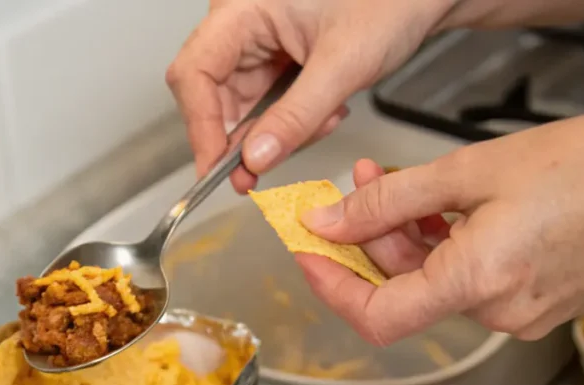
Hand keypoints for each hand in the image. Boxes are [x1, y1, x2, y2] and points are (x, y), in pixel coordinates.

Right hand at [165, 0, 454, 192]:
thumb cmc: (389, 3)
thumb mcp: (342, 67)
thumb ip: (295, 118)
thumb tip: (254, 159)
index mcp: (243, 8)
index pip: (195, 74)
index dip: (201, 127)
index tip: (215, 169)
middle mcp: (240, 22)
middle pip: (211, 95)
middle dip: (247, 136)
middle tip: (266, 170)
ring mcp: (255, 42)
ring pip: (240, 107)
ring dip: (277, 131)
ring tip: (325, 118)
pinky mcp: (272, 59)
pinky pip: (264, 105)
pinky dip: (291, 121)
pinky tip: (325, 110)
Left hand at [297, 108, 583, 344]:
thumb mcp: (475, 169)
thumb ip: (392, 200)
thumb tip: (333, 223)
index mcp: (478, 283)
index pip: (376, 316)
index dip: (331, 287)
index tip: (309, 254)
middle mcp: (498, 313)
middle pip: (405, 292)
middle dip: (370, 241)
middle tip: (358, 187)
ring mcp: (521, 314)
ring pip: (437, 284)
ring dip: (408, 239)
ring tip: (400, 182)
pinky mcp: (539, 303)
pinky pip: (472, 282)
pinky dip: (447, 249)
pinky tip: (446, 208)